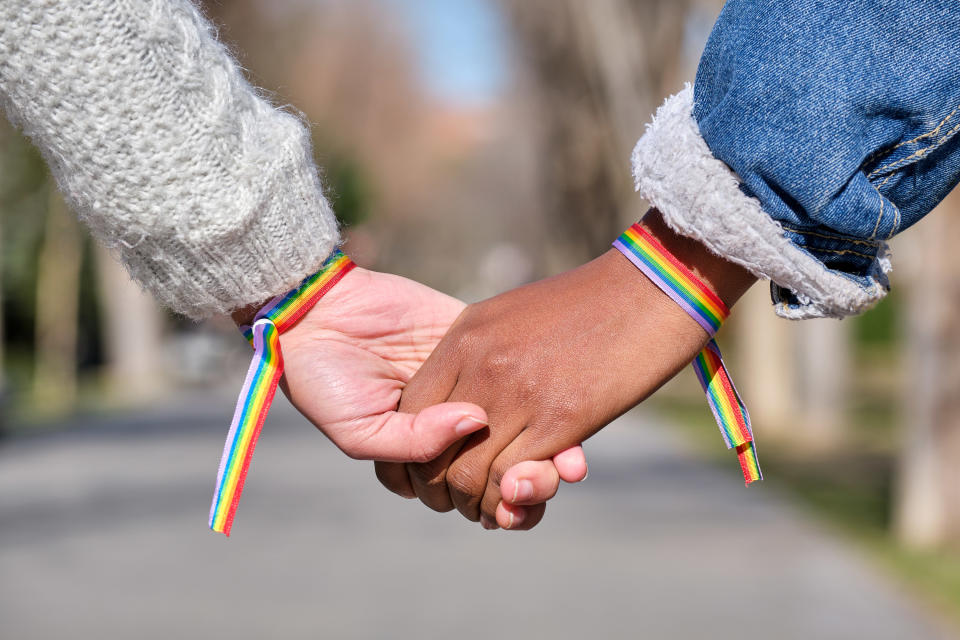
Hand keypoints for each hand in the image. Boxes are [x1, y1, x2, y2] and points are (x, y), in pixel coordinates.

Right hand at [259, 266, 586, 515]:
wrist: (316, 312)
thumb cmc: (326, 381)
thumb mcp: (361, 431)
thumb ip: (415, 443)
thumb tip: (478, 421)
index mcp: (427, 458)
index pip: (476, 494)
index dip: (503, 509)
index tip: (514, 514)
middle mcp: (454, 427)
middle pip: (508, 466)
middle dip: (534, 485)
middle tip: (547, 486)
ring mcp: (469, 385)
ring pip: (524, 424)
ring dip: (551, 449)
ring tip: (566, 466)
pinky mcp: (475, 342)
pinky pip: (518, 371)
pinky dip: (545, 395)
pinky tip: (565, 416)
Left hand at [377, 212, 755, 525]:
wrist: (653, 287)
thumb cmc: (590, 302)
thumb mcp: (516, 315)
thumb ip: (482, 352)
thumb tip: (465, 397)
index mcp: (465, 335)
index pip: (412, 406)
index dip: (417, 447)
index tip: (436, 465)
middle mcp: (481, 364)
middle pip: (429, 446)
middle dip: (436, 485)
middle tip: (455, 500)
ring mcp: (518, 392)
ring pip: (466, 472)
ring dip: (472, 502)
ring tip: (488, 511)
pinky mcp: (558, 419)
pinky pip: (510, 479)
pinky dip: (507, 502)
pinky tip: (516, 505)